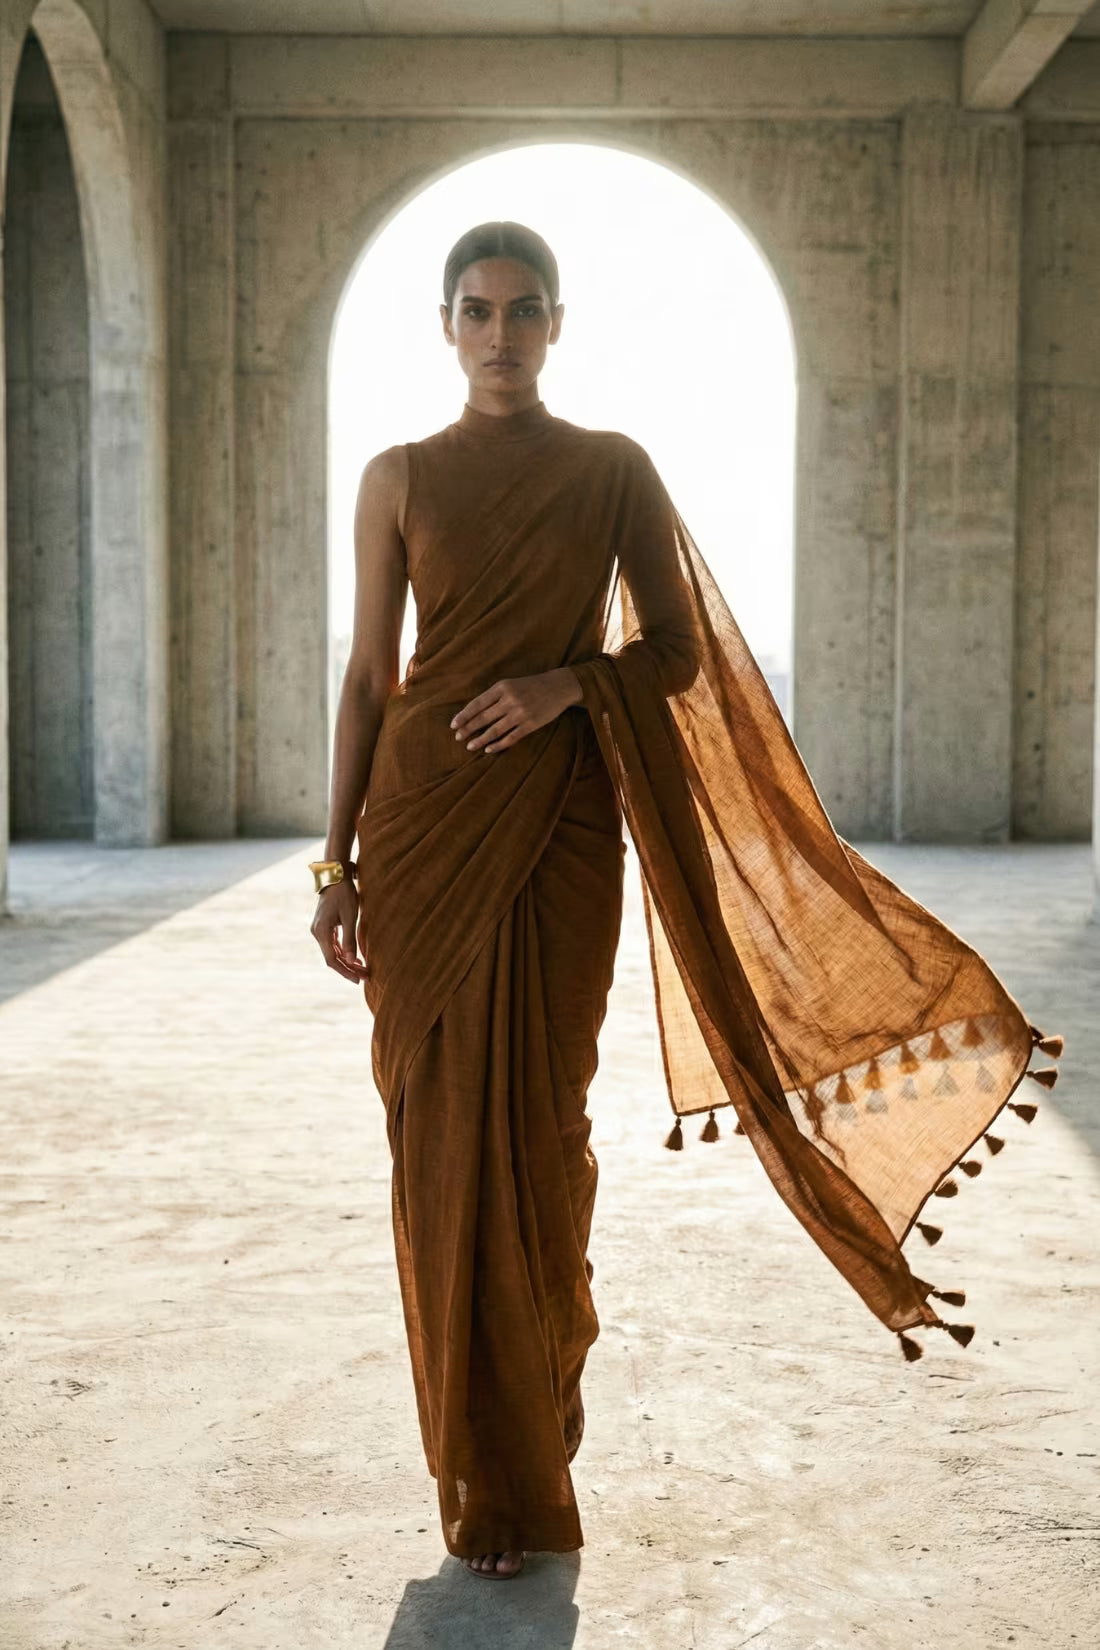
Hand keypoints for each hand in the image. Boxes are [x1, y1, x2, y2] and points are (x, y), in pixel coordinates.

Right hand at [310, 880, 367, 983]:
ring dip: (347, 961)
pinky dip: (344, 952)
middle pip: (332, 958)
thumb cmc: (344, 893)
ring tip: (363, 970)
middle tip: (365, 977)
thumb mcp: (350, 917)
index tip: (358, 979)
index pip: (332, 960)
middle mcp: (317, 933)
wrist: (336, 875)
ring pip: (333, 952)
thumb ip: (350, 939)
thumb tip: (351, 960)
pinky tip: (355, 958)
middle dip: (348, 968)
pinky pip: (333, 944)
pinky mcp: (325, 926)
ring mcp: (320, 929)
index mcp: (321, 932)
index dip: (345, 971)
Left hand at [451, 668, 581, 753]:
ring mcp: (520, 713)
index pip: (477, 703)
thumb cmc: (531, 685)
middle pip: (483, 717)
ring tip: (470, 746)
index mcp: (502, 687)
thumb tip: (474, 712)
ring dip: (480, 740)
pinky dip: (498, 745)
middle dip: (468, 728)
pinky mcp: (531, 724)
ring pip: (494, 730)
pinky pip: (510, 738)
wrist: (559, 687)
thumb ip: (494, 696)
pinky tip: (489, 750)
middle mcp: (510, 699)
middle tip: (457, 737)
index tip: (454, 724)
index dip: (464, 715)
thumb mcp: (511, 684)